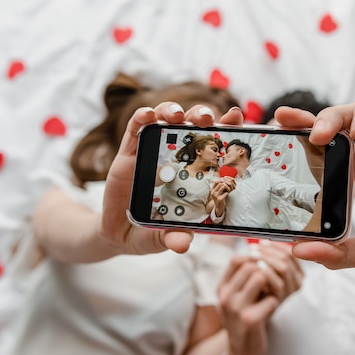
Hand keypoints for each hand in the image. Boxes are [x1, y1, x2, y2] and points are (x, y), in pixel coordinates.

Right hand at [103, 104, 242, 254]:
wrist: (118, 233)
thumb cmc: (150, 232)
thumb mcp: (162, 238)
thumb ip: (172, 237)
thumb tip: (182, 244)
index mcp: (194, 174)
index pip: (214, 146)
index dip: (226, 129)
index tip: (235, 117)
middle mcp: (176, 158)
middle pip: (192, 126)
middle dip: (201, 115)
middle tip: (206, 118)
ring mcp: (152, 152)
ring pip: (166, 121)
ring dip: (173, 111)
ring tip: (177, 116)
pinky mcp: (128, 153)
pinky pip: (135, 129)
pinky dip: (142, 117)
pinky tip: (149, 115)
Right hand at [209, 177, 235, 217]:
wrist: (219, 207)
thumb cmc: (219, 198)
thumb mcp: (217, 192)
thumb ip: (219, 187)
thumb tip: (223, 179)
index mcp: (212, 190)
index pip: (216, 182)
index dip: (221, 181)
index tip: (225, 182)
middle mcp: (213, 192)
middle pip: (220, 183)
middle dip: (225, 184)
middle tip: (228, 186)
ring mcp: (216, 196)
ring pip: (223, 187)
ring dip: (226, 188)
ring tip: (227, 190)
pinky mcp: (219, 199)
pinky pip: (225, 193)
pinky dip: (227, 193)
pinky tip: (227, 195)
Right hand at [219, 242, 302, 354]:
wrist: (242, 352)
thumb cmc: (244, 318)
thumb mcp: (237, 297)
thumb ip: (242, 277)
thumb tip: (258, 250)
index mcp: (222, 288)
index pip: (237, 259)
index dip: (254, 259)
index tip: (264, 267)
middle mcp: (226, 296)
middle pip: (251, 265)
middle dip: (265, 272)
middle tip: (270, 284)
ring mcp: (236, 308)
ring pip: (260, 276)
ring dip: (271, 284)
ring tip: (270, 294)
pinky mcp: (250, 320)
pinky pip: (271, 299)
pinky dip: (274, 303)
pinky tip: (270, 310)